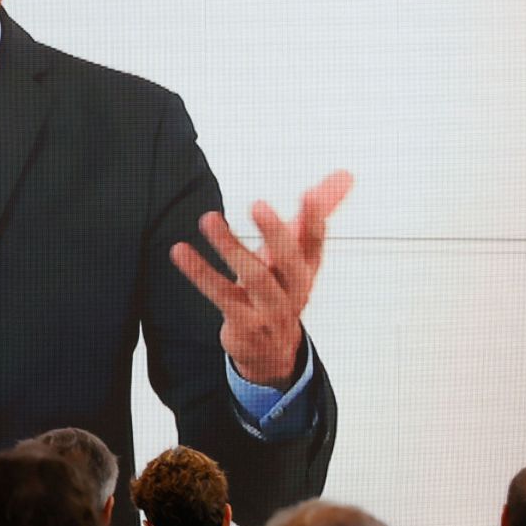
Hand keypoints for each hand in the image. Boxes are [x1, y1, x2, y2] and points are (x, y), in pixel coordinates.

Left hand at [170, 170, 352, 388]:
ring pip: (254, 277)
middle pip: (289, 261)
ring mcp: (271, 310)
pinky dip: (200, 273)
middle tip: (258, 203)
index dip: (315, 219)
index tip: (310, 194)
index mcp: (307, 268)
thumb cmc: (282, 287)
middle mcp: (294, 290)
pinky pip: (221, 295)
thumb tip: (346, 173)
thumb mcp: (299, 252)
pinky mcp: (244, 324)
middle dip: (275, 233)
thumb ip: (317, 212)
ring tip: (208, 218)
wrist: (273, 352)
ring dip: (230, 246)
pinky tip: (179, 251)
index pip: (316, 241)